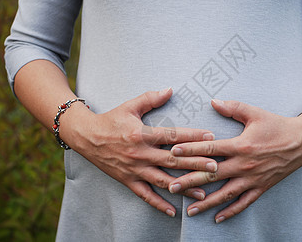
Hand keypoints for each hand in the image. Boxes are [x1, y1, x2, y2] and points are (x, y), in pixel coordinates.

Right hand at [61, 87, 217, 217]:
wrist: (86, 136)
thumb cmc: (110, 119)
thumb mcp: (130, 106)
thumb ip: (151, 99)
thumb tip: (170, 90)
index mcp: (142, 134)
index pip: (172, 136)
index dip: (193, 136)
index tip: (211, 137)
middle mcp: (140, 154)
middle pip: (173, 160)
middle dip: (196, 164)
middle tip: (216, 167)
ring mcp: (134, 169)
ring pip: (163, 180)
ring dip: (184, 186)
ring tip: (203, 191)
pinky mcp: (128, 180)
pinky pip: (145, 195)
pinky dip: (159, 204)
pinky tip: (174, 211)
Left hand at [167, 99, 301, 222]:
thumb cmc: (277, 125)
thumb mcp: (255, 113)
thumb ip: (233, 108)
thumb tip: (213, 101)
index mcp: (240, 145)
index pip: (210, 149)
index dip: (190, 150)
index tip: (172, 153)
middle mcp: (244, 165)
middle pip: (212, 175)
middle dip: (190, 181)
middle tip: (171, 187)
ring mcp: (252, 178)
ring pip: (225, 194)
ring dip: (206, 202)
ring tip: (189, 210)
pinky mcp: (261, 187)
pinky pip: (244, 202)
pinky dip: (231, 211)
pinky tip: (217, 218)